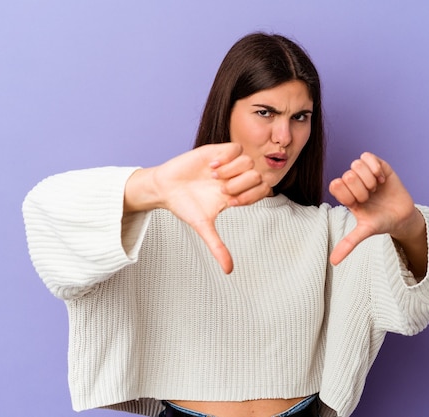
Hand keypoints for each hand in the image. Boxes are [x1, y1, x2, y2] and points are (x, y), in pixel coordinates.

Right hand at [125, 143, 270, 273]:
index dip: (252, 197)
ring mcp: (228, 163)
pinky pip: (235, 148)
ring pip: (249, 161)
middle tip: (221, 189)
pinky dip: (226, 157)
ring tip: (213, 177)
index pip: (263, 191)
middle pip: (258, 176)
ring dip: (232, 171)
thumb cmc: (185, 206)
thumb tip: (229, 271)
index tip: (231, 203)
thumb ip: (218, 247)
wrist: (165, 188)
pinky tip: (211, 165)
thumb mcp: (203, 227)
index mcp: (237, 194)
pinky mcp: (217, 150)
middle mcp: (236, 177)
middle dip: (241, 185)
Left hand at [328, 152, 425, 272]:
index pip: (335, 185)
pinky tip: (382, 178)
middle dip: (361, 189)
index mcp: (346, 195)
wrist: (402, 217)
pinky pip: (367, 156)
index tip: (360, 204)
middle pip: (347, 175)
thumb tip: (333, 262)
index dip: (348, 195)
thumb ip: (348, 243)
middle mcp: (353, 182)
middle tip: (371, 197)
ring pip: (355, 164)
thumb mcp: (364, 232)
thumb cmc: (381, 223)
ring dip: (368, 178)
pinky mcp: (378, 166)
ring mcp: (365, 173)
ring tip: (376, 187)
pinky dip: (374, 166)